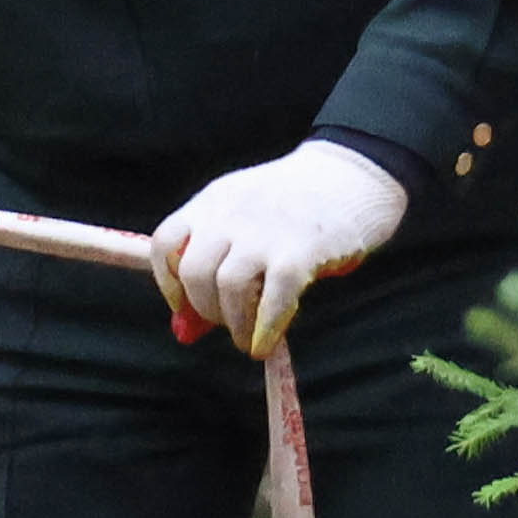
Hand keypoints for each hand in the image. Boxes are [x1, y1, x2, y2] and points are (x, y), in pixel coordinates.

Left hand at [152, 138, 408, 353]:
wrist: (351, 174)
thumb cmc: (296, 204)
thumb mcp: (246, 216)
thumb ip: (215, 262)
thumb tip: (183, 331)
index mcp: (213, 201)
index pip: (166, 242)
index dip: (168, 281)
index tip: (183, 305)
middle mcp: (231, 214)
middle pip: (194, 271)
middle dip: (205, 308)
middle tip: (226, 323)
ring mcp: (264, 232)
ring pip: (228, 288)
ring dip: (234, 323)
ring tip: (248, 337)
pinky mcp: (300, 252)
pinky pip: (272, 301)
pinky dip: (265, 329)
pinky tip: (266, 343)